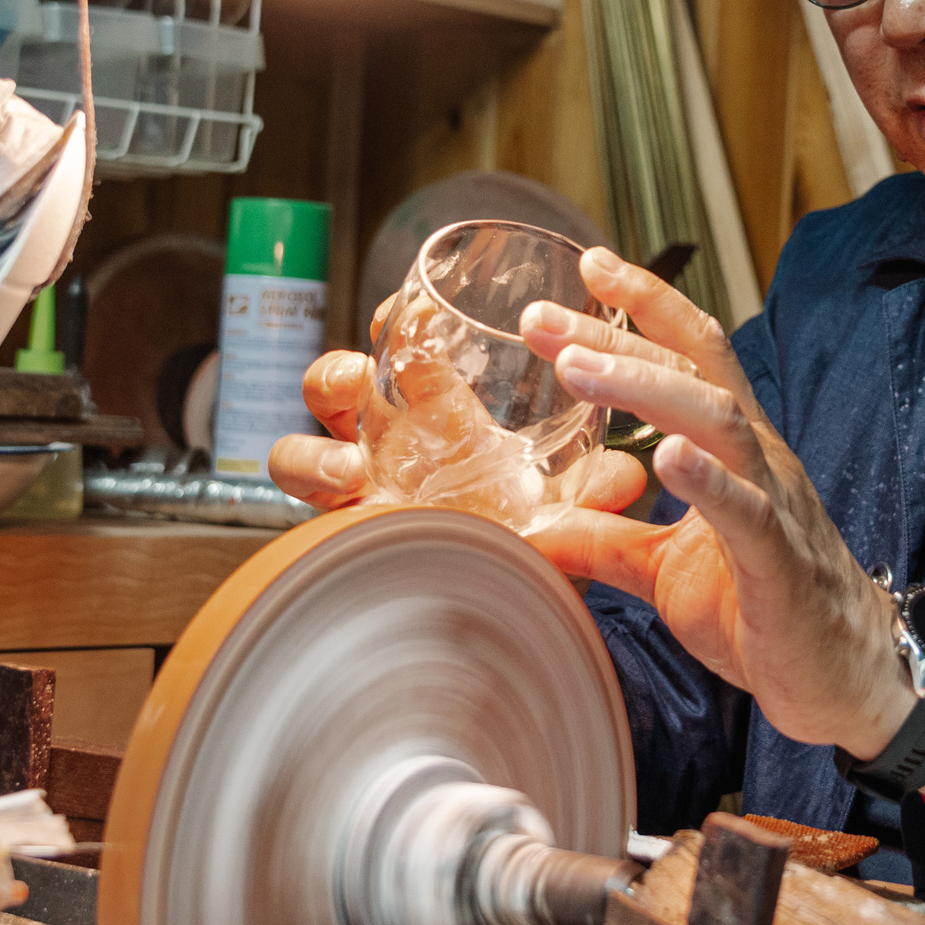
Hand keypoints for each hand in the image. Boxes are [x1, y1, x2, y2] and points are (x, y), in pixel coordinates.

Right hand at [266, 296, 648, 516]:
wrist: (502, 613)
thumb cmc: (520, 541)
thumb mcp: (560, 509)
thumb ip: (591, 491)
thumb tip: (628, 476)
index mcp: (426, 419)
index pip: (398, 355)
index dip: (397, 327)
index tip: (414, 311)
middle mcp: (379, 448)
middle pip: (330, 394)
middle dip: (334, 375)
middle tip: (359, 375)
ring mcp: (352, 496)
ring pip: (296, 454)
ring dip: (313, 454)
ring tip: (349, 469)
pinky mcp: (341, 542)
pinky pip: (309, 525)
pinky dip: (324, 519)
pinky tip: (354, 515)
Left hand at [518, 249, 924, 775]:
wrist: (842, 680)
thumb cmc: (762, 612)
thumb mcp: (664, 569)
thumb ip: (606, 539)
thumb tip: (533, 529)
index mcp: (735, 449)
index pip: (691, 355)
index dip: (644, 304)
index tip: (589, 263)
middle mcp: (758, 458)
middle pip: (693, 371)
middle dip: (615, 335)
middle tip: (540, 316)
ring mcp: (774, 504)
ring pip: (716, 420)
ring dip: (644, 387)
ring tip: (577, 366)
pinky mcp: (780, 562)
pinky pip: (746, 510)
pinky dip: (707, 478)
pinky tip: (666, 454)